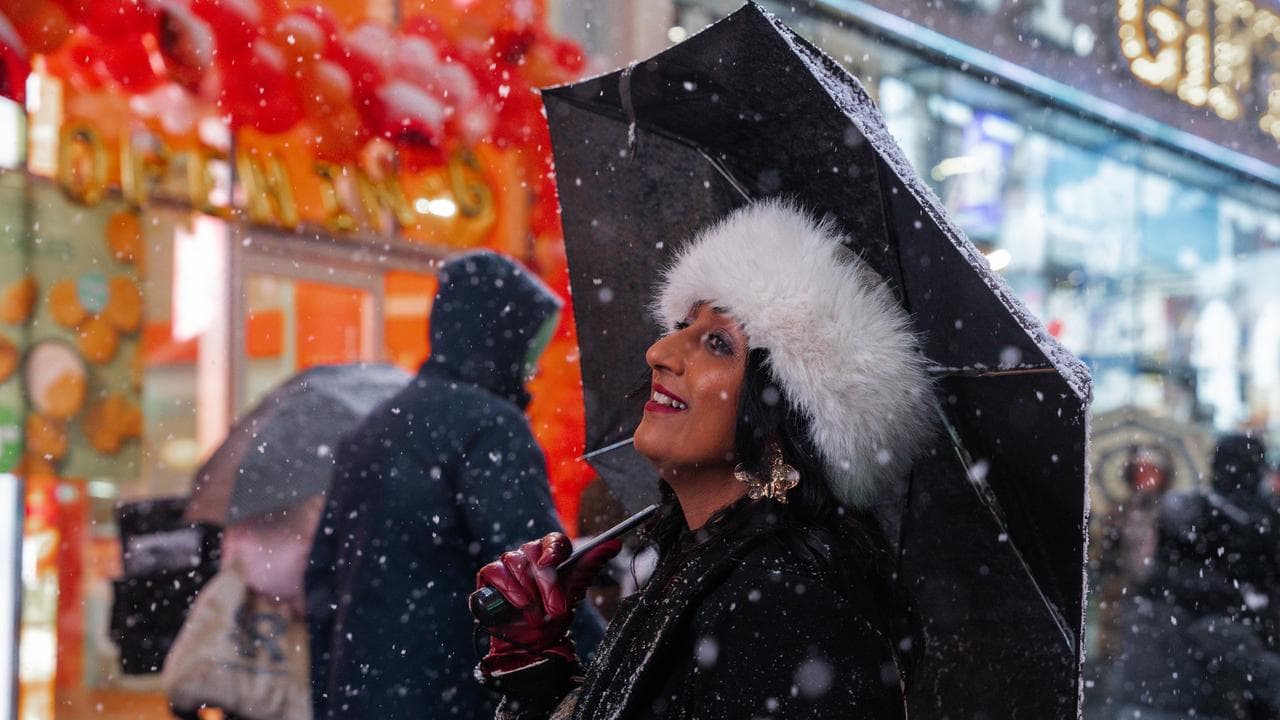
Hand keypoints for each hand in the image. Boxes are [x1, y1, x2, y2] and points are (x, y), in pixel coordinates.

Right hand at [475, 532, 621, 675]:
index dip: (553, 549)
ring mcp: (508, 565)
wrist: (531, 646)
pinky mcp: (489, 577)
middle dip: (546, 583)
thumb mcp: (573, 591)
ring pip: (515, 560)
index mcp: (551, 556)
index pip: (553, 541)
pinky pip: (495, 571)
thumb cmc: (551, 617)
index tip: (551, 564)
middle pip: (533, 551)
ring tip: (536, 614)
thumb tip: (615, 543)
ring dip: (528, 591)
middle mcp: (529, 556)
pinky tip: (519, 605)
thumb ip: (591, 564)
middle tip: (555, 608)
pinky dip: (508, 589)